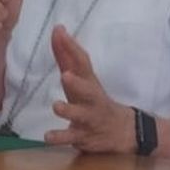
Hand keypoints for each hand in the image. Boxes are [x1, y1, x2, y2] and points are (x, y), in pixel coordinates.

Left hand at [43, 26, 135, 153]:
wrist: (122, 130)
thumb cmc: (94, 99)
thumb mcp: (82, 78)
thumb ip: (66, 57)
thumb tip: (56, 31)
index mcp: (89, 82)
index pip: (82, 62)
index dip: (71, 47)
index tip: (58, 31)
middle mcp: (91, 99)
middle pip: (88, 90)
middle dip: (78, 83)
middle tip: (65, 75)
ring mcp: (88, 118)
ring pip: (80, 115)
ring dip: (69, 111)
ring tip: (56, 106)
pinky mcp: (83, 136)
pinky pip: (71, 138)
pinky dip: (59, 137)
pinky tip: (47, 137)